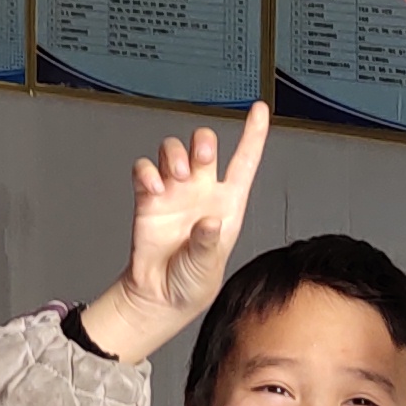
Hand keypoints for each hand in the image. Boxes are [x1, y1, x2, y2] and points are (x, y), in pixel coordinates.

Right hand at [83, 103, 269, 365]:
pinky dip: (146, 172)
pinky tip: (152, 188)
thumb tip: (208, 222)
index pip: (244, 160)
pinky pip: (145, 170)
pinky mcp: (148, 198)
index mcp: (228, 203)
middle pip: (203, 146)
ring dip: (173, 154)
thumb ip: (208, 244)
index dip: (254, 133)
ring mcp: (174, 192)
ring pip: (173, 150)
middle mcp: (202, 191)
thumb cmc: (192, 281)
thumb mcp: (208, 267)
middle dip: (201, 143)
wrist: (159, 295)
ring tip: (174, 176)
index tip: (260, 109)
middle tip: (199, 158)